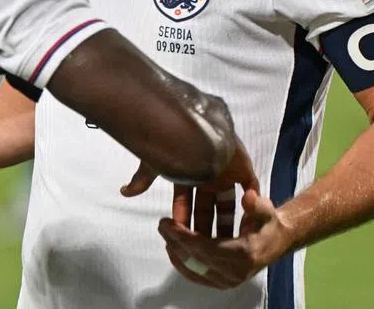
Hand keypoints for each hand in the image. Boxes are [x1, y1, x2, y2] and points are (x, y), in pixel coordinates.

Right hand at [121, 135, 258, 240]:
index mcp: (188, 173)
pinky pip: (250, 189)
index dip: (183, 218)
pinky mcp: (242, 168)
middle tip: (204, 247)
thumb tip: (124, 192)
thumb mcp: (155, 163)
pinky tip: (244, 219)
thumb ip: (143, 179)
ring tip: (226, 242)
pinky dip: (249, 202)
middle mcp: (206, 174)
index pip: (185, 201)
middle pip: (206, 206)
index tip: (182, 237)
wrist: (197, 126)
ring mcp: (225, 172)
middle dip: (204, 226)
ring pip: (227, 202)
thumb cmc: (174, 144)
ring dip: (226, 221)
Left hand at [159, 189, 291, 289]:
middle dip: (175, 242)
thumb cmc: (269, 223)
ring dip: (176, 253)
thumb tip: (248, 197)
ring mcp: (228, 281)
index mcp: (244, 254)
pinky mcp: (222, 283)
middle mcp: (235, 273)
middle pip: (196, 260)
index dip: (184, 236)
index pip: (206, 248)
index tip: (167, 223)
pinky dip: (182, 263)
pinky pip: (197, 276)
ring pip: (194, 270)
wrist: (277, 241)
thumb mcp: (266, 209)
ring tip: (165, 234)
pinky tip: (173, 247)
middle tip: (161, 225)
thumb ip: (257, 204)